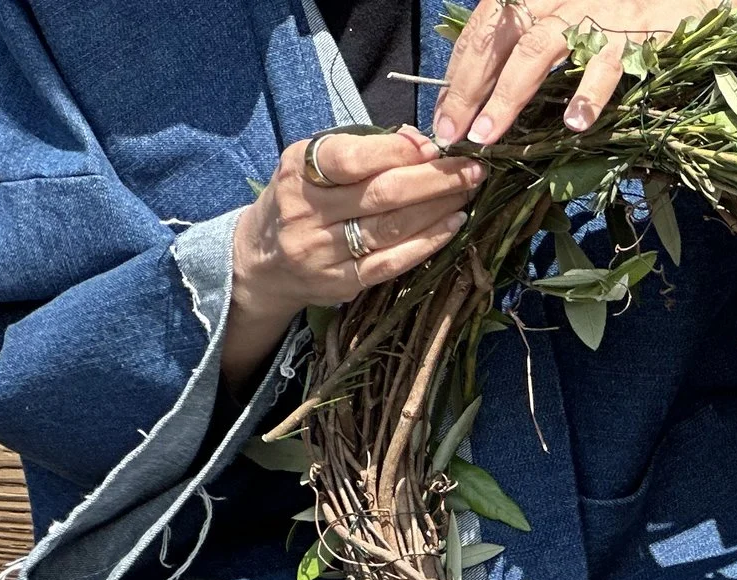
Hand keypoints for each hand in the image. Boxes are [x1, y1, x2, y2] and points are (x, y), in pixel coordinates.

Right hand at [226, 127, 481, 386]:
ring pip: (392, 228)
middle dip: (435, 180)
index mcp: (298, 170)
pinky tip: (454, 226)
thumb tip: (419, 140)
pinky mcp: (342, 283)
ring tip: (468, 193)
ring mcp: (323, 252)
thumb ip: (363, 148)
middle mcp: (307, 211)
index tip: (435, 146)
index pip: (351, 158)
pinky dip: (428, 242)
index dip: (398, 152)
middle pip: (382, 194)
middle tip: (472, 169)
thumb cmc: (302, 200)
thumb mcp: (315, 164)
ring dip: (439, 209)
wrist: (264, 260)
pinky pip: (393, 262)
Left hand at [434, 0, 736, 147]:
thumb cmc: (625, 11)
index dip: (457, 72)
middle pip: (498, 43)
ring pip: (535, 52)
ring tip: (489, 136)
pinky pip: (605, 65)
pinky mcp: (633, 35)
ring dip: (508, 97)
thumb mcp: (569, 17)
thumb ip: (534, 42)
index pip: (482, 30)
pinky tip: (575, 124)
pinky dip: (588, 94)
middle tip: (451, 135)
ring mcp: (593, 15)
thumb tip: (490, 88)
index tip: (441, 115)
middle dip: (468, 90)